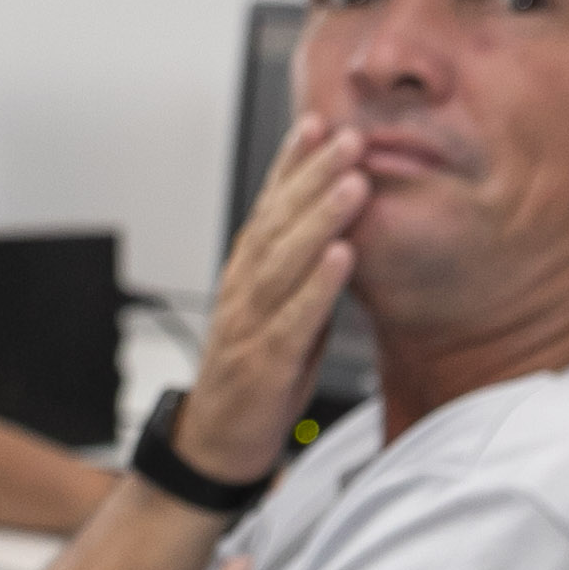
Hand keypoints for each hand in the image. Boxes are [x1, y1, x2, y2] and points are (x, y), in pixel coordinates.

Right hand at [174, 117, 364, 486]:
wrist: (215, 445)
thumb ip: (301, 273)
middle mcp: (241, 292)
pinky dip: (317, 288)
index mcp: (246, 276)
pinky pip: (292, 321)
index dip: (289, 166)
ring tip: (353, 182)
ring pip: (282, 264)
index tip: (317, 124)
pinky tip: (341, 257)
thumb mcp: (278, 313)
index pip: (267, 209)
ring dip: (318, 219)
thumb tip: (337, 228)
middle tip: (348, 137)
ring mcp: (248, 327)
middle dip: (312, 177)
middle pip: (276, 225)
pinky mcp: (262, 365)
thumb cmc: (253, 378)